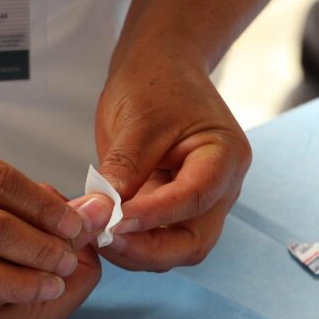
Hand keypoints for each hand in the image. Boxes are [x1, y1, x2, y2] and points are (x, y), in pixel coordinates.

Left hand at [95, 48, 251, 270]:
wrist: (158, 68)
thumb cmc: (156, 82)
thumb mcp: (138, 119)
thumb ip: (125, 166)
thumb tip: (104, 211)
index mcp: (224, 157)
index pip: (194, 198)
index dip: (154, 215)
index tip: (114, 222)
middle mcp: (219, 189)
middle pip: (192, 242)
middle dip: (148, 250)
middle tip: (103, 239)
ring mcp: (196, 204)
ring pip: (173, 249)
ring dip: (133, 251)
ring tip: (93, 234)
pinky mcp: (170, 210)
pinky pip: (154, 238)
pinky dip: (127, 242)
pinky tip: (98, 230)